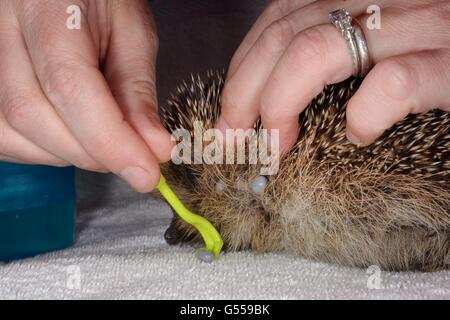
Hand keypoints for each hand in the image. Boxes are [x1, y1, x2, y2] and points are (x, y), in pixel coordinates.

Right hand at [0, 0, 173, 191]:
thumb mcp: (134, 34)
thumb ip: (138, 92)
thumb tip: (153, 149)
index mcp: (47, 8)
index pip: (69, 86)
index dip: (110, 140)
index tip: (146, 172)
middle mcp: (2, 31)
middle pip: (32, 115)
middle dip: (92, 152)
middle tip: (134, 157)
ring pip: (12, 132)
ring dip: (69, 154)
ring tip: (106, 140)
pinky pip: (5, 136)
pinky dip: (46, 150)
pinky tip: (76, 137)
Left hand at [217, 0, 449, 150]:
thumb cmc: (440, 50)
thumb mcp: (378, 38)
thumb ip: (335, 49)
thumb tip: (275, 92)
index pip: (279, 18)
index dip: (243, 66)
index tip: (229, 112)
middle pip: (285, 35)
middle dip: (245, 91)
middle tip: (234, 136)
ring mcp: (422, 25)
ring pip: (320, 50)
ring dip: (280, 102)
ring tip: (278, 143)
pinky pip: (394, 83)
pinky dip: (364, 114)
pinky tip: (359, 135)